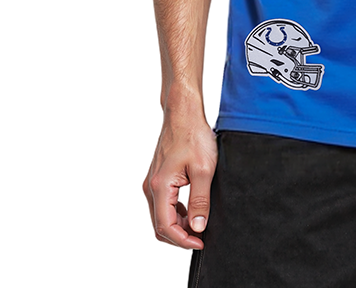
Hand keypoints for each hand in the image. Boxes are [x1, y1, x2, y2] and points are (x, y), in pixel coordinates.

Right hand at [142, 114, 218, 248]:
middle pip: (160, 225)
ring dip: (178, 224)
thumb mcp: (204, 170)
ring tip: (199, 223)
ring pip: (161, 215)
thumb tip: (197, 227)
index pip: (166, 226)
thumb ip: (201, 200)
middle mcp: (151, 186)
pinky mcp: (158, 177)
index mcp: (160, 187)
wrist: (183, 113)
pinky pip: (163, 203)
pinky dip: (176, 212)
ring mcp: (152, 182)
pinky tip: (192, 209)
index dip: (183, 240)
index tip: (201, 242)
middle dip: (180, 236)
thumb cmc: (193, 135)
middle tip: (201, 236)